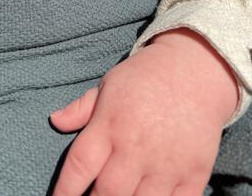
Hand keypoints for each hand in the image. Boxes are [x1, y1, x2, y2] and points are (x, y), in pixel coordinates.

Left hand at [50, 29, 238, 195]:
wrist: (196, 68)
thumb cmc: (146, 77)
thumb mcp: (110, 84)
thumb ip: (82, 108)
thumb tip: (54, 120)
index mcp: (110, 124)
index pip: (78, 167)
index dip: (64, 191)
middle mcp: (135, 147)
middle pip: (107, 194)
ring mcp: (166, 163)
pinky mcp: (194, 173)